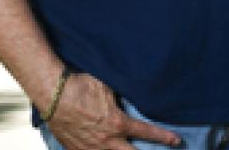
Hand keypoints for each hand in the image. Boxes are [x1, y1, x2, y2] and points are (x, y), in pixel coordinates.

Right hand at [45, 72, 181, 149]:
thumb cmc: (80, 85)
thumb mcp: (108, 87)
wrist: (52, 94)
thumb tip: (132, 93)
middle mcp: (107, 140)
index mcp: (118, 123)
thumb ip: (122, 96)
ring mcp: (91, 148)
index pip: (147, 132)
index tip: (176, 141)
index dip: (164, 138)